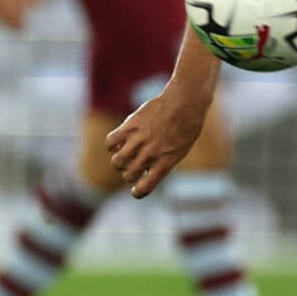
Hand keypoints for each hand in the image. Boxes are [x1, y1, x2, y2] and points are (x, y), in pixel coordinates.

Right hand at [106, 84, 209, 198]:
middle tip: (132, 167)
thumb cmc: (186, 128)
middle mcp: (150, 154)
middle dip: (128, 174)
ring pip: (116, 161)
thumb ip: (162, 163)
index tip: (135, 190)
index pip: (144, 187)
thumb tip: (143, 171)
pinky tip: (119, 141)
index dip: (137, 192)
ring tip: (123, 155)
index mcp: (165, 164)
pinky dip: (111, 144)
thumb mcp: (179, 151)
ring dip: (118, 161)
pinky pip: (110, 142)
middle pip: (128, 175)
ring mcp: (138, 140)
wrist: (184, 103)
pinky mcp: (130, 126)